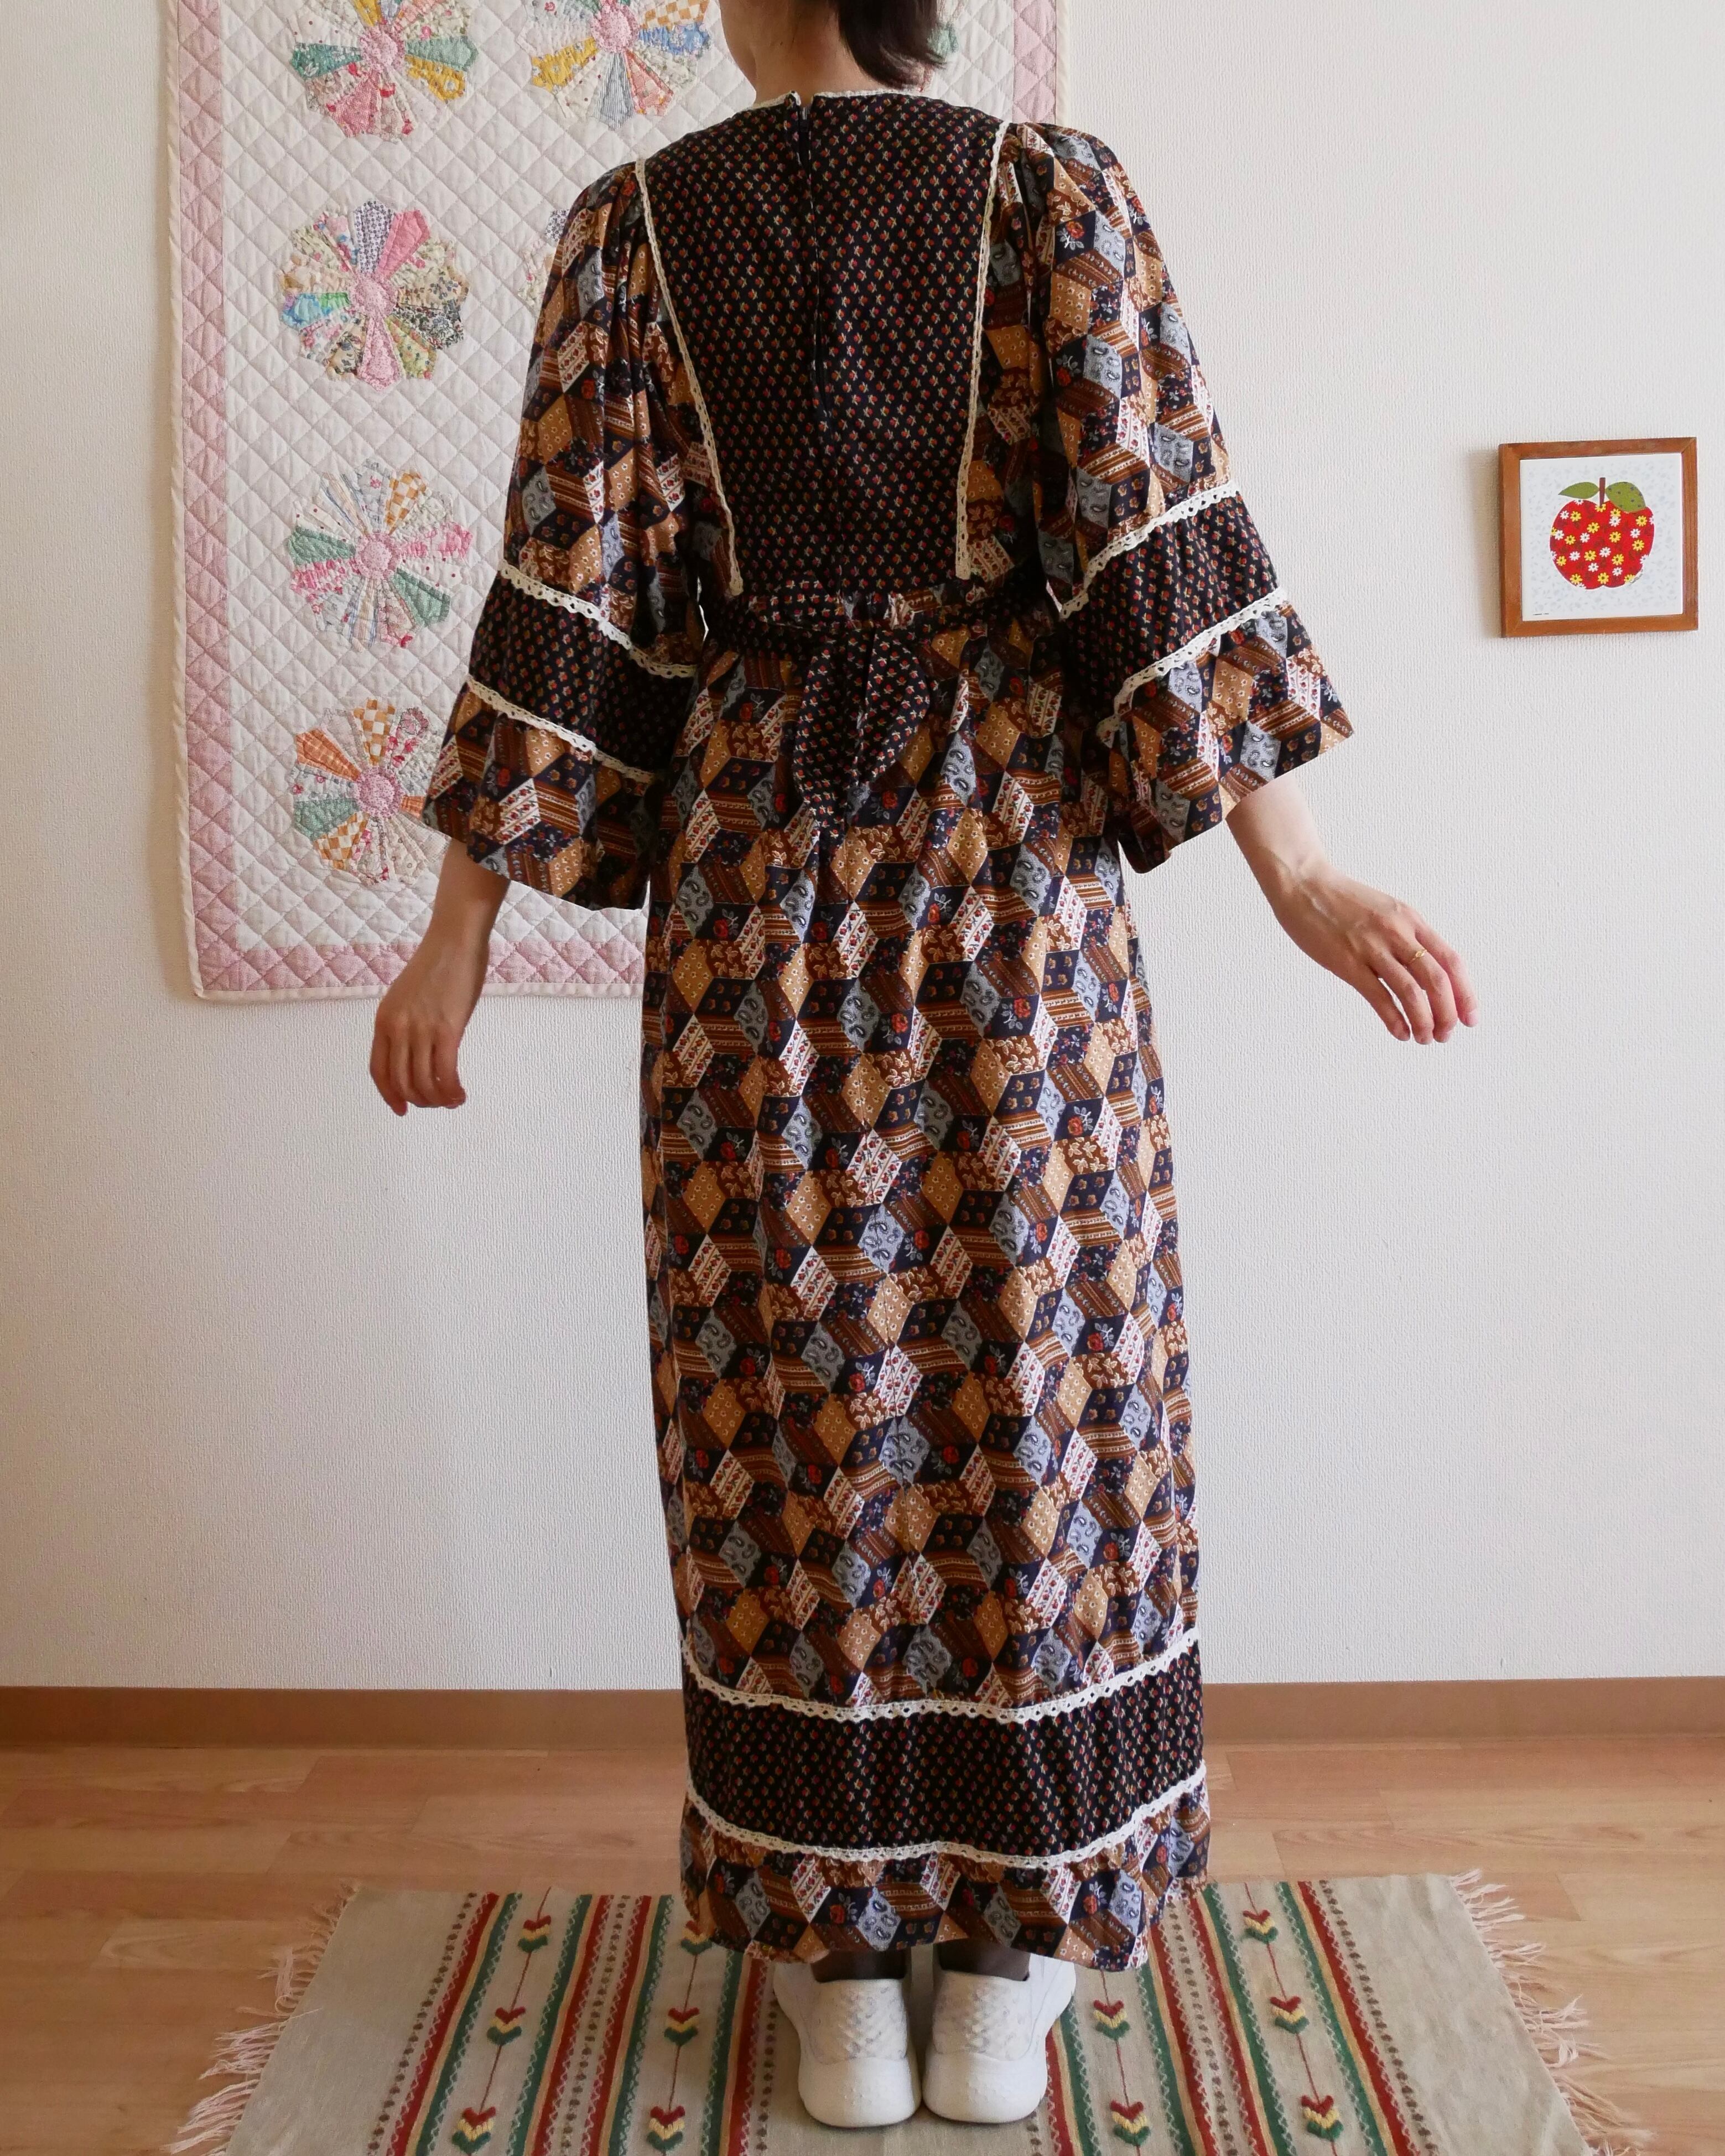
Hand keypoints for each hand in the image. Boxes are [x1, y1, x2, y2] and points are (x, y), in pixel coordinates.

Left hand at [369, 841, 506, 1112]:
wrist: (454, 939)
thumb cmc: (438, 964)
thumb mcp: (408, 997)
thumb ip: (407, 1024)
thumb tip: (419, 1053)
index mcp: (384, 1020)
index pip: (378, 1070)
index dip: (389, 1095)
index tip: (401, 1109)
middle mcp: (397, 1028)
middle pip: (401, 1082)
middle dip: (419, 1101)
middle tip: (437, 1103)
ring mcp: (420, 1029)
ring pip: (423, 1082)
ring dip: (438, 1099)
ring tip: (452, 1100)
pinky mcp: (446, 1029)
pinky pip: (445, 1073)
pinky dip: (452, 1091)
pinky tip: (460, 1094)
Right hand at [1225, 772, 1477, 1043]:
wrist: (1303, 884)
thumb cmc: (1342, 901)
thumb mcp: (1386, 912)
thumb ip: (1406, 938)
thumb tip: (1426, 973)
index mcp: (1411, 920)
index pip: (1451, 961)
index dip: (1465, 993)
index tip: (1470, 1017)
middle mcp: (1397, 932)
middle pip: (1437, 979)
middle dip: (1447, 1013)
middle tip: (1446, 1034)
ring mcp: (1372, 947)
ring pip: (1411, 991)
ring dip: (1423, 1021)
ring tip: (1424, 1038)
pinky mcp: (1347, 961)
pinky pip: (1378, 996)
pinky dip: (1394, 1019)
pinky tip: (1400, 1032)